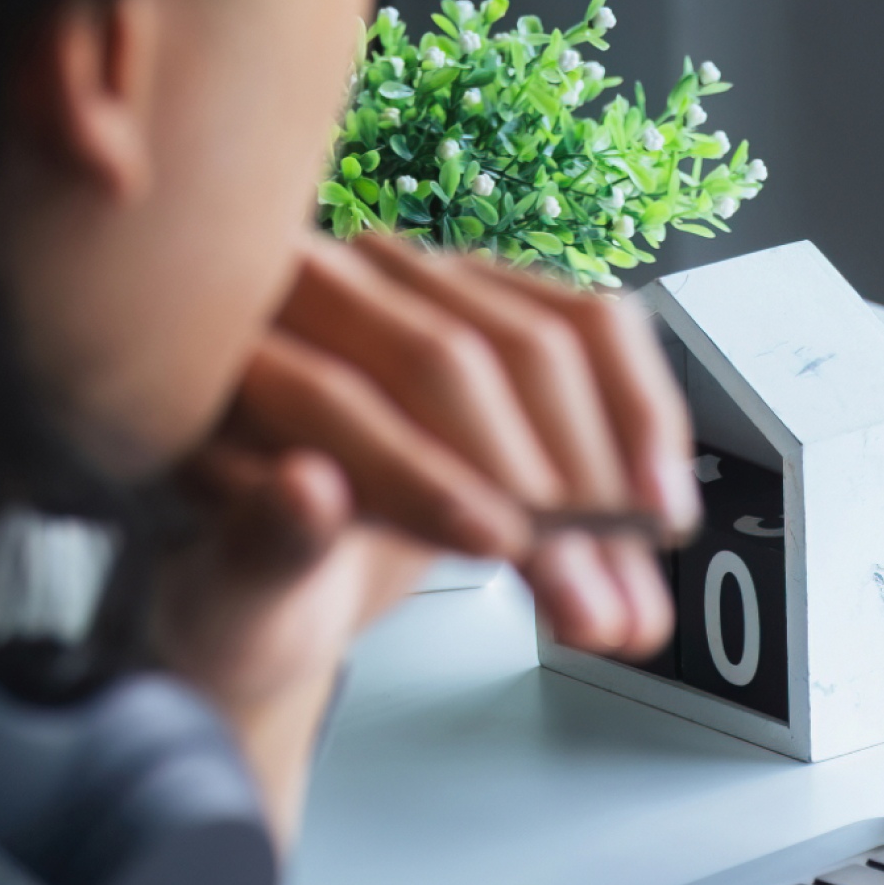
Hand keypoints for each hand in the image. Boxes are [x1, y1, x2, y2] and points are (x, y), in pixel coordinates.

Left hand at [156, 234, 700, 822]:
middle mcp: (322, 289)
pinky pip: (600, 333)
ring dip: (606, 476)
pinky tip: (658, 501)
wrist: (295, 574)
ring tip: (625, 592)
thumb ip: (262, 549)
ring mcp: (420, 284)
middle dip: (538, 491)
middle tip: (586, 600)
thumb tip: (307, 493)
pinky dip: (644, 422)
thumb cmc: (254, 587)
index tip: (497, 546)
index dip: (424, 476)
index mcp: (226, 353)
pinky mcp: (503, 300)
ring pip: (541, 347)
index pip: (331, 397)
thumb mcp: (233, 600)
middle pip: (449, 360)